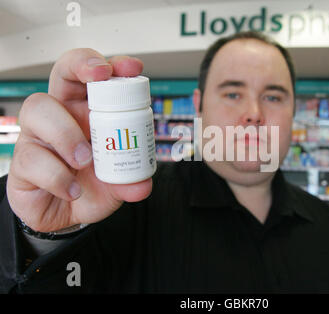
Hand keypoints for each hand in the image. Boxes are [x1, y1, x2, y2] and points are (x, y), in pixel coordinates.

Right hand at [6, 49, 152, 231]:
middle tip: (100, 76)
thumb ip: (131, 182)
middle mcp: (61, 117)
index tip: (130, 68)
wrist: (66, 215)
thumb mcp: (118, 184)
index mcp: (88, 113)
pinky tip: (73, 190)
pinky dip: (57, 177)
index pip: (94, 78)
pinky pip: (32, 159)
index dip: (110, 66)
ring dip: (67, 133)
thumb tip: (142, 185)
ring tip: (85, 161)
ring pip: (38, 109)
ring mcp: (38, 136)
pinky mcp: (21, 163)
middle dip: (80, 65)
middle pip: (61, 73)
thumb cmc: (90, 186)